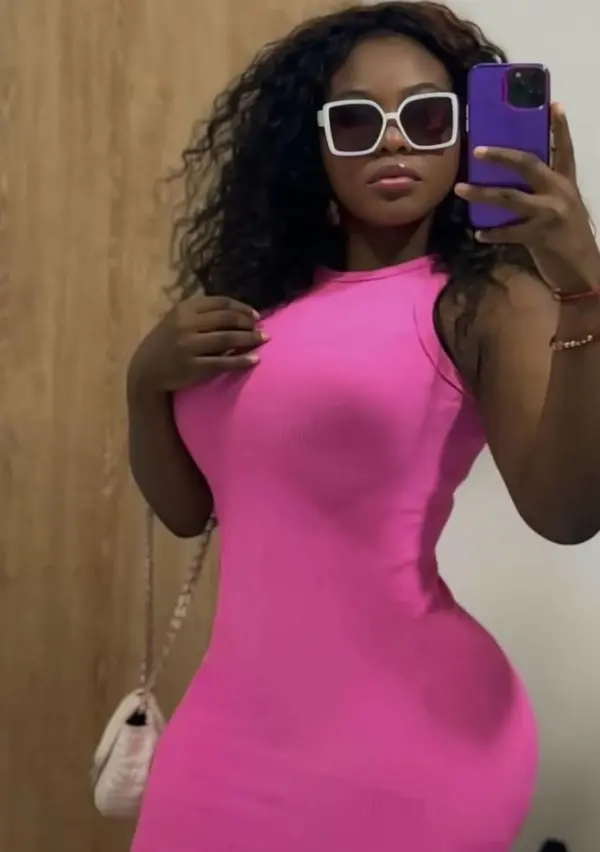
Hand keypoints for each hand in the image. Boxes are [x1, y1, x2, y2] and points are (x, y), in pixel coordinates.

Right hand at [129, 295, 265, 393]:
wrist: (147, 370)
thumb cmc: (167, 342)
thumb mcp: (178, 320)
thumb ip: (202, 313)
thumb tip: (238, 312)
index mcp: (184, 309)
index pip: (221, 302)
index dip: (242, 307)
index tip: (255, 315)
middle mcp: (186, 324)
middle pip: (226, 318)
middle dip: (248, 323)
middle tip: (261, 328)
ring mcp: (189, 346)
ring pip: (227, 339)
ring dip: (249, 338)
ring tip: (264, 339)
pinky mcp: (193, 366)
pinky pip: (223, 362)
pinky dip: (241, 361)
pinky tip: (255, 360)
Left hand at [455, 103, 599, 293]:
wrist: (583, 271)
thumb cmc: (569, 239)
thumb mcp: (564, 209)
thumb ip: (545, 193)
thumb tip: (513, 182)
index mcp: (567, 183)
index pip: (565, 149)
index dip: (560, 127)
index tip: (553, 103)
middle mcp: (560, 192)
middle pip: (528, 164)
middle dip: (501, 155)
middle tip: (477, 150)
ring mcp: (550, 213)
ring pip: (510, 198)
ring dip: (482, 193)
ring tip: (460, 189)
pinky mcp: (539, 236)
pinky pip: (507, 232)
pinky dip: (490, 233)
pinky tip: (477, 233)